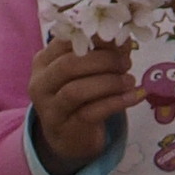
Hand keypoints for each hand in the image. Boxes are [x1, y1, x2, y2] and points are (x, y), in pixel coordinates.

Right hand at [28, 38, 137, 174]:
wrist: (70, 136)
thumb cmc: (82, 95)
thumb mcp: (89, 70)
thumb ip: (105, 52)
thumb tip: (124, 38)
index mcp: (44, 61)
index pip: (65, 41)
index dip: (95, 38)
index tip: (120, 39)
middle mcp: (41, 82)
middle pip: (69, 65)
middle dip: (104, 61)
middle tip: (126, 63)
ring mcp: (49, 107)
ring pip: (76, 91)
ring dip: (109, 83)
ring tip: (130, 81)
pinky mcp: (65, 127)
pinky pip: (90, 113)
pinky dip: (115, 103)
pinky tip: (133, 96)